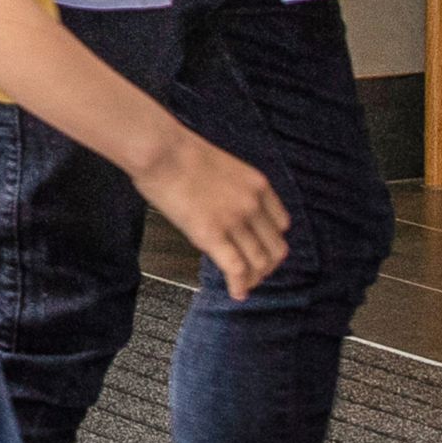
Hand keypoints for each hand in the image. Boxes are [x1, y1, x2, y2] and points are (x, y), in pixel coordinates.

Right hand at [136, 129, 288, 302]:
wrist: (160, 149)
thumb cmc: (177, 152)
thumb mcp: (221, 166)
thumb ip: (232, 189)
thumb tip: (223, 207)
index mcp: (258, 185)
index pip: (281, 224)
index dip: (272, 242)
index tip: (263, 250)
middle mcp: (253, 205)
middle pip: (275, 248)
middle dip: (267, 266)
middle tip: (255, 274)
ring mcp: (234, 221)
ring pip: (259, 263)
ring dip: (253, 279)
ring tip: (245, 286)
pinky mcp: (212, 235)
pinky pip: (236, 269)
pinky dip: (240, 286)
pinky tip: (237, 293)